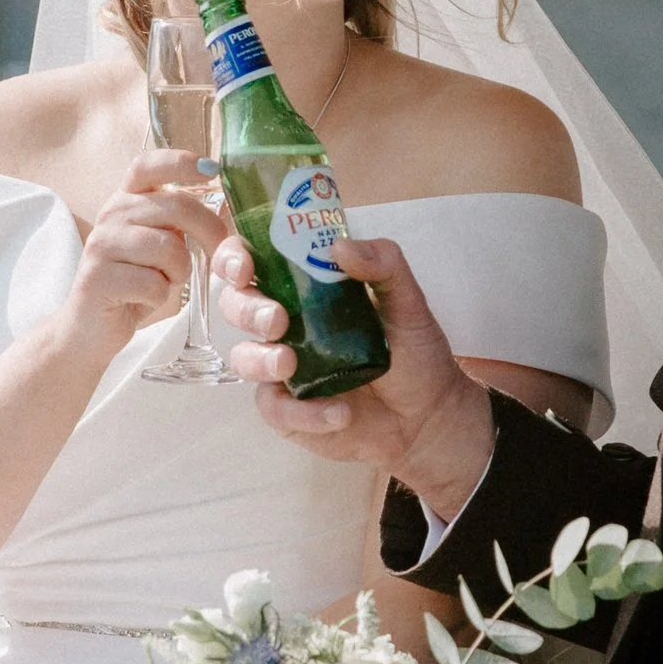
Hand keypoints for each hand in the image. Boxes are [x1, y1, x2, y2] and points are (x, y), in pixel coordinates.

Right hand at [63, 153, 226, 352]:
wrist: (91, 325)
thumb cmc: (135, 283)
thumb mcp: (161, 246)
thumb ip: (184, 224)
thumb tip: (227, 211)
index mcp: (127, 199)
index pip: (148, 166)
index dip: (180, 162)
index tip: (212, 169)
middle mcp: (112, 213)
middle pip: (176, 208)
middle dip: (209, 233)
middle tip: (220, 253)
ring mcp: (102, 244)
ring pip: (169, 249)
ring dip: (178, 272)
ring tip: (163, 280)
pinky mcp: (98, 277)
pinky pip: (153, 283)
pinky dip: (160, 296)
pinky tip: (143, 298)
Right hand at [211, 232, 495, 518]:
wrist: (427, 416)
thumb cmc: (414, 353)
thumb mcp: (408, 301)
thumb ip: (384, 263)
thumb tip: (339, 247)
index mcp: (305, 288)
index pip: (254, 263)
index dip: (234, 259)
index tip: (246, 267)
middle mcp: (286, 324)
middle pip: (236, 306)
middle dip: (247, 310)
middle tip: (277, 320)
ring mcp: (283, 369)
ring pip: (243, 358)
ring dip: (260, 360)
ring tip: (290, 364)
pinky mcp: (289, 412)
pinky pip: (274, 409)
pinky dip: (303, 413)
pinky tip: (339, 412)